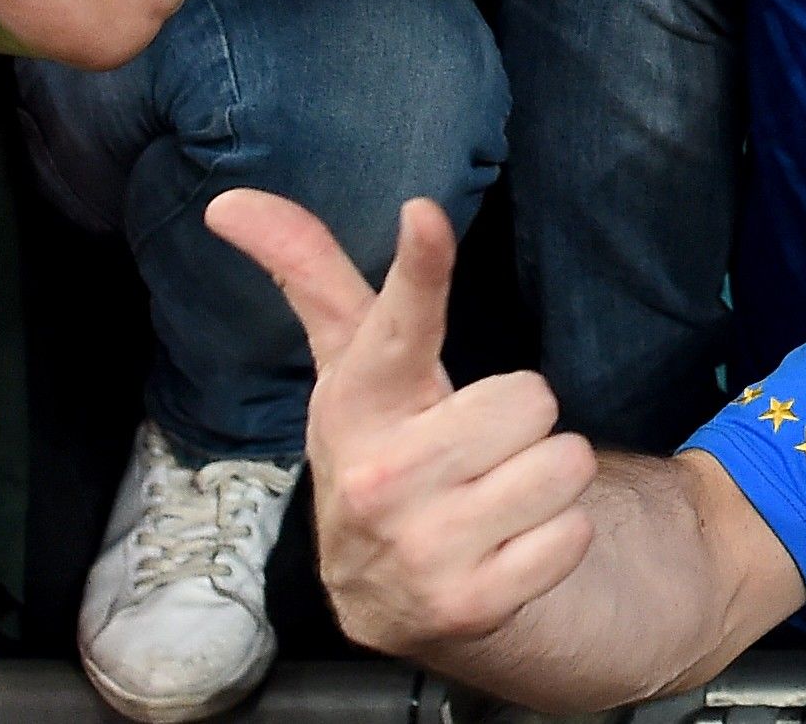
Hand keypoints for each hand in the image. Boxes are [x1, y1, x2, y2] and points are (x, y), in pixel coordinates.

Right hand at [207, 192, 597, 656]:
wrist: (395, 596)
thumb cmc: (391, 447)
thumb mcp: (357, 371)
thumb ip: (311, 279)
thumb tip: (232, 199)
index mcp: (354, 405)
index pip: (392, 325)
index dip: (417, 269)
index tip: (423, 213)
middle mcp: (377, 479)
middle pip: (530, 396)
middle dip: (522, 419)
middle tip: (477, 449)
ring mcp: (419, 549)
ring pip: (564, 461)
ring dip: (547, 478)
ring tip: (491, 499)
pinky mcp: (468, 606)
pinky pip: (574, 533)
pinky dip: (557, 540)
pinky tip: (504, 551)